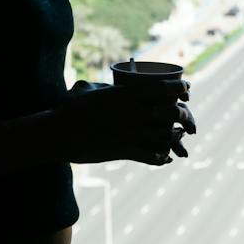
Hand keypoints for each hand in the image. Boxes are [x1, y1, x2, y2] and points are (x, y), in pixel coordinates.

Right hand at [56, 79, 195, 165]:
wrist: (57, 132)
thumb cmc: (68, 109)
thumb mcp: (86, 89)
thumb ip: (100, 87)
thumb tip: (103, 85)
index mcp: (128, 93)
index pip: (166, 88)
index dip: (182, 89)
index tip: (186, 93)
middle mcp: (134, 111)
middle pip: (172, 112)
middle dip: (183, 116)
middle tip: (183, 119)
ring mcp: (130, 132)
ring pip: (166, 135)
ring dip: (174, 137)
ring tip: (176, 137)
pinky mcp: (123, 151)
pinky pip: (151, 156)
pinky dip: (161, 157)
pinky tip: (164, 158)